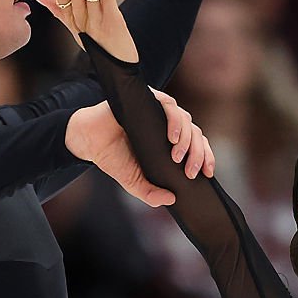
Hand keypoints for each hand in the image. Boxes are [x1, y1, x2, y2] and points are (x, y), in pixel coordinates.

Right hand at [65, 92, 214, 207]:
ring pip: (187, 120)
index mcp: (170, 142)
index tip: (208, 174)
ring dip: (187, 140)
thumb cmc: (113, 158)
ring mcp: (159, 111)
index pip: (197, 146)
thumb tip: (171, 199)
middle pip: (196, 134)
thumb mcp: (134, 182)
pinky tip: (172, 137)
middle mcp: (168, 125)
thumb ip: (151, 193)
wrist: (89, 141)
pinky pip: (170, 105)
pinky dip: (175, 121)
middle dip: (199, 154)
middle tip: (190, 171)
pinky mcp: (149, 99)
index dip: (206, 157)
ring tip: (177, 156)